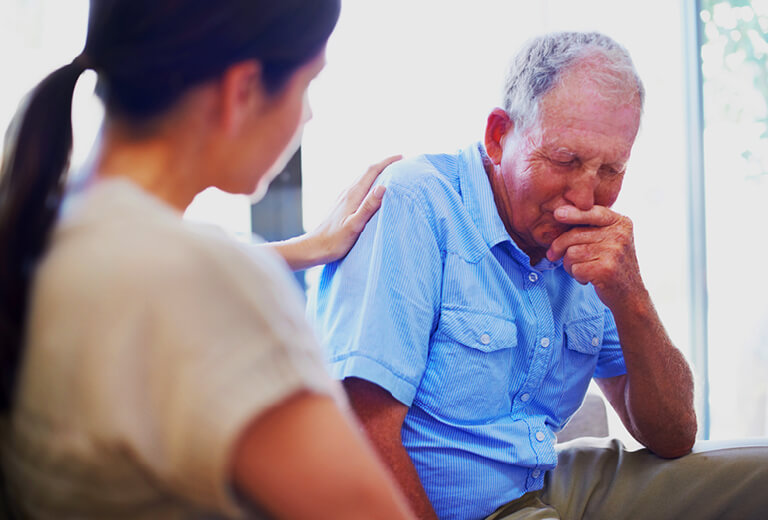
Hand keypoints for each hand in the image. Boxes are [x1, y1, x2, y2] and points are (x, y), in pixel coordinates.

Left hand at [279, 155, 400, 269]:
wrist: (314, 247)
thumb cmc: (334, 241)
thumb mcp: (355, 225)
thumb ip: (368, 206)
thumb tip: (383, 187)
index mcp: (352, 195)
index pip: (371, 171)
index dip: (387, 162)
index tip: (401, 157)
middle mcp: (347, 192)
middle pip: (367, 172)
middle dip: (384, 165)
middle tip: (400, 162)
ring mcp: (343, 198)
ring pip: (362, 179)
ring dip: (377, 173)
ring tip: (391, 173)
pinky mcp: (342, 205)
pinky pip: (359, 187)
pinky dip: (370, 183)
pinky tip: (373, 191)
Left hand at [546, 204, 644, 308]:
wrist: (630, 294)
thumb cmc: (612, 263)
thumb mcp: (609, 239)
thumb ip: (591, 226)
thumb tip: (559, 214)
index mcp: (621, 223)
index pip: (592, 212)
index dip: (573, 213)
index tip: (558, 214)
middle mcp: (620, 235)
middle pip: (574, 235)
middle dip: (559, 247)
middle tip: (554, 255)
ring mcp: (615, 252)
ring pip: (571, 253)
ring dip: (569, 265)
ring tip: (581, 269)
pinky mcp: (606, 270)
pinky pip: (575, 268)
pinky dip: (576, 275)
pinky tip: (588, 278)